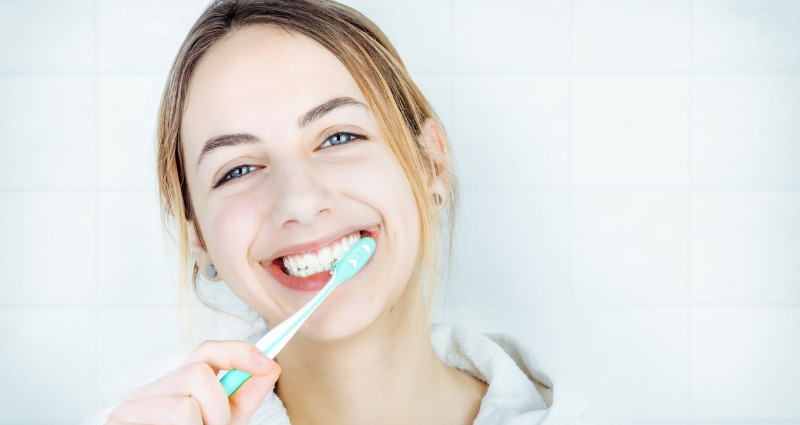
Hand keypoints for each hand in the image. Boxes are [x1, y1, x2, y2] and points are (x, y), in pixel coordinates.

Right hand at [106, 340, 279, 424]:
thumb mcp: (224, 422)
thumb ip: (245, 397)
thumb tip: (271, 366)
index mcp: (175, 387)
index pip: (206, 351)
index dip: (238, 351)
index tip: (266, 363)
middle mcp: (149, 390)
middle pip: (198, 372)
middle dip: (218, 407)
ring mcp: (130, 405)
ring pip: (187, 405)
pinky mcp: (120, 420)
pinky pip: (177, 417)